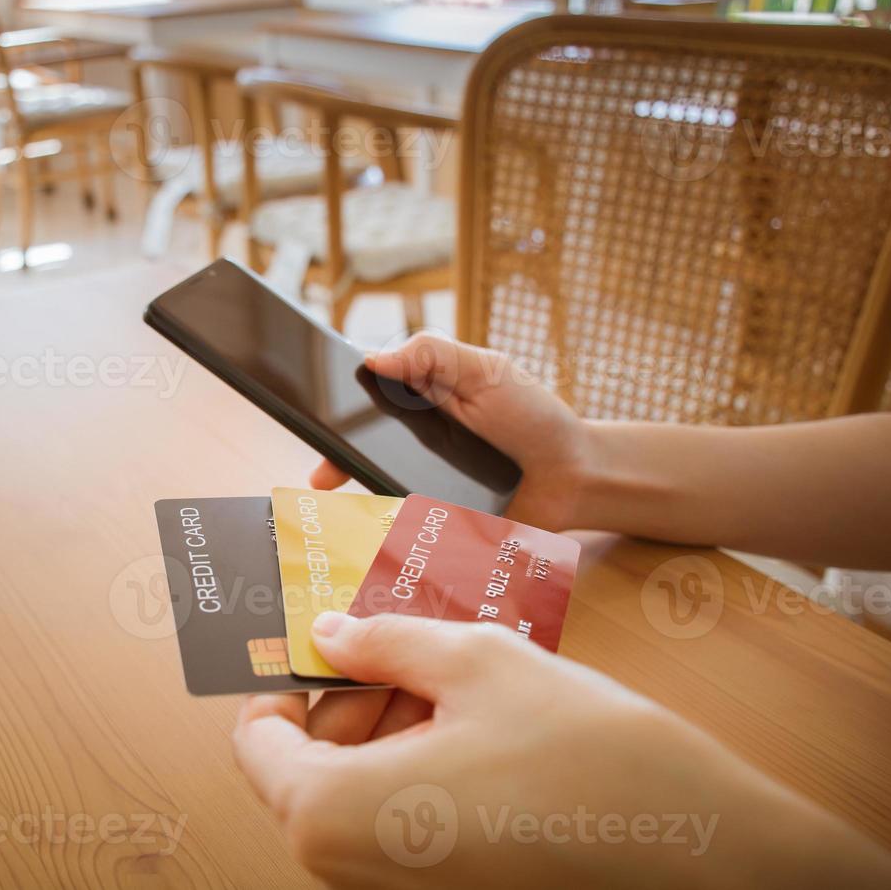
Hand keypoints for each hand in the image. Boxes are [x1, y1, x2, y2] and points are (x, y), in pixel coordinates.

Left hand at [234, 613, 890, 888]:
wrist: (702, 851)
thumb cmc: (590, 757)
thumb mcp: (476, 662)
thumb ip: (385, 640)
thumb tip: (331, 631)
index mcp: (331, 812)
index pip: (257, 738)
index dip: (285, 676)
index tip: (317, 634)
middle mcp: (352, 867)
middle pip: (306, 765)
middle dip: (346, 694)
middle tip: (393, 634)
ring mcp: (403, 886)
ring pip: (357, 790)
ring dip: (386, 724)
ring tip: (444, 666)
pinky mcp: (450, 889)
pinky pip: (402, 819)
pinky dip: (418, 764)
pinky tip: (471, 716)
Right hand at [312, 334, 590, 531]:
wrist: (576, 476)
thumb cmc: (532, 416)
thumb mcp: (486, 371)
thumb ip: (434, 355)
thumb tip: (372, 357)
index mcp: (418, 398)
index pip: (364, 401)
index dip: (336, 407)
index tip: (314, 413)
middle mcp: (412, 443)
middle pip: (358, 452)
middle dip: (335, 461)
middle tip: (320, 477)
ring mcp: (423, 483)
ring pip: (375, 494)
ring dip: (360, 502)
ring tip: (348, 508)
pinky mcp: (439, 521)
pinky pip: (405, 531)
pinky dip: (393, 536)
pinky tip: (387, 536)